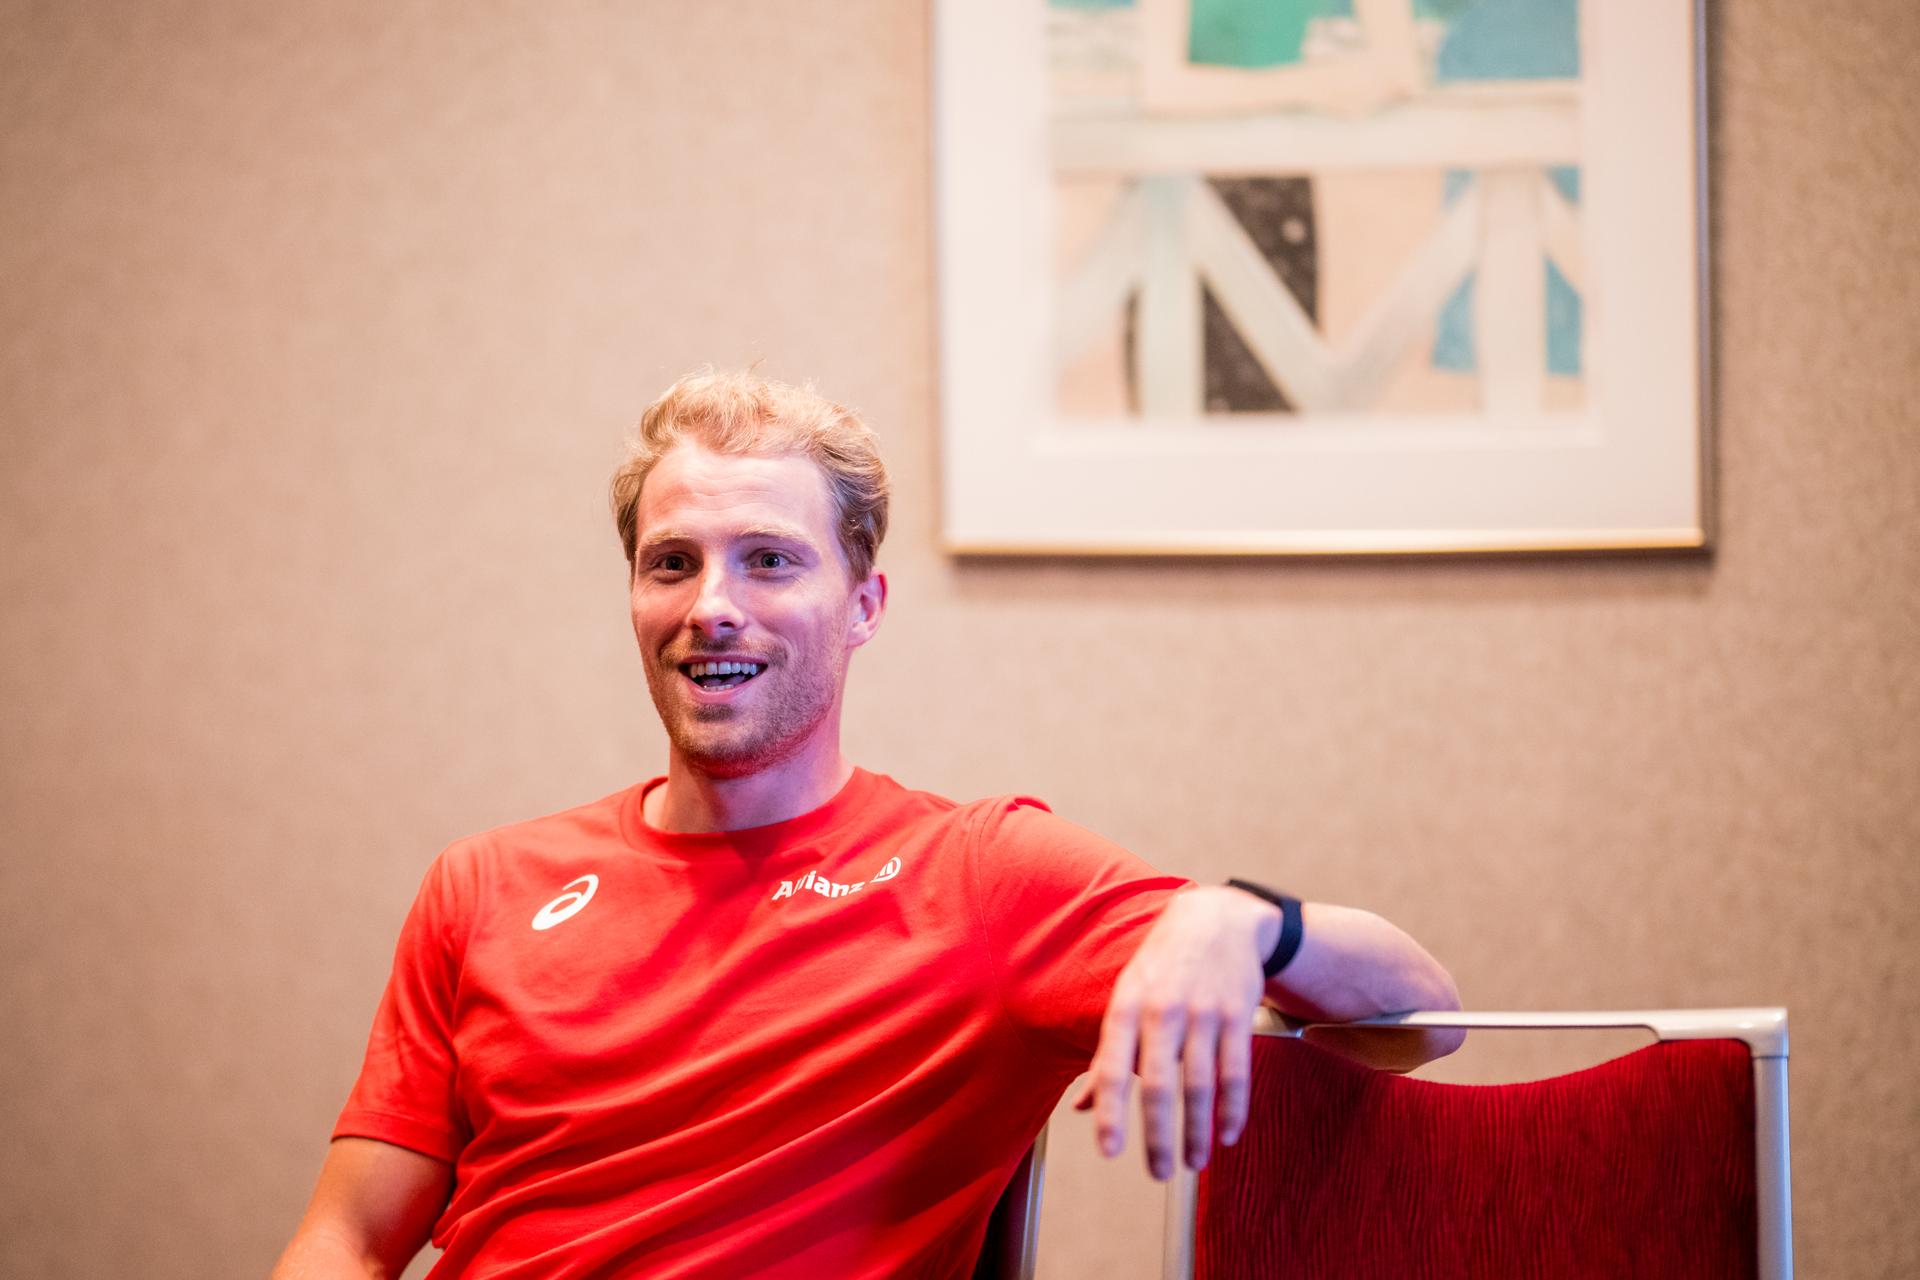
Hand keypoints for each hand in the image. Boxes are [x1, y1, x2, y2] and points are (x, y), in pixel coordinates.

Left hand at [1074, 886, 1277, 1179]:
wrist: (1217, 918)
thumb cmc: (1161, 964)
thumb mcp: (1126, 996)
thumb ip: (1107, 1054)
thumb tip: (1081, 1108)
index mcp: (1126, 1006)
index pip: (1112, 1067)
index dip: (1111, 1112)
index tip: (1109, 1152)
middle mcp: (1163, 1010)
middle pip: (1159, 1085)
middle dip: (1158, 1136)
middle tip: (1159, 1172)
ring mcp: (1203, 1012)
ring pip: (1200, 1085)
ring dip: (1197, 1131)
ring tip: (1193, 1163)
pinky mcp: (1237, 1015)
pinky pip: (1236, 1071)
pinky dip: (1233, 1108)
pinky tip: (1226, 1134)